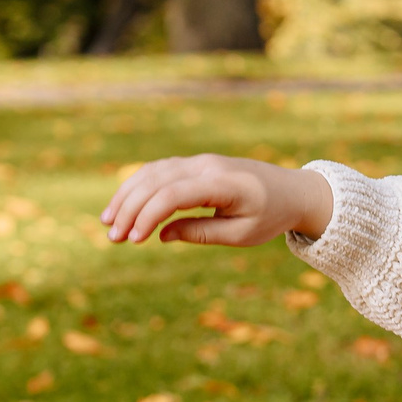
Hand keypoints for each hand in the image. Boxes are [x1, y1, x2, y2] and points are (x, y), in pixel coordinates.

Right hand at [101, 155, 333, 246]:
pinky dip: (139, 186)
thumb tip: (162, 235)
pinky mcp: (195, 164)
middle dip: (129, 208)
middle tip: (112, 238)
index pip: (173, 195)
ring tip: (109, 223)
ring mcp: (200, 161)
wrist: (293, 190)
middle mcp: (207, 166)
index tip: (134, 240)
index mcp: (223, 183)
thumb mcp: (242, 233)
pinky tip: (124, 206)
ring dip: (127, 195)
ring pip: (153, 172)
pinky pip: (160, 170)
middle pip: (156, 181)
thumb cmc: (271, 215)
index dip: (148, 216)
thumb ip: (202, 233)